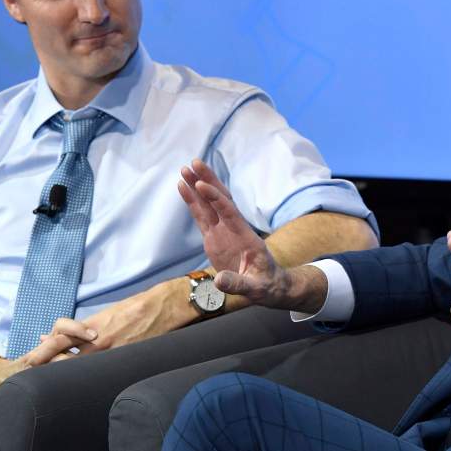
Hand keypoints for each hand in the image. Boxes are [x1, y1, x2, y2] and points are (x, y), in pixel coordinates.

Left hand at [20, 281, 191, 364]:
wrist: (161, 306)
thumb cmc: (134, 307)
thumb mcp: (106, 313)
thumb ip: (83, 326)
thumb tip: (54, 333)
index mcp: (91, 326)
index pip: (58, 338)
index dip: (43, 349)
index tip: (33, 355)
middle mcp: (97, 340)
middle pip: (63, 357)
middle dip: (47, 363)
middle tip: (34, 369)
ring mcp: (110, 352)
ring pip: (79, 367)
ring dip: (65, 370)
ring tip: (54, 376)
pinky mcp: (123, 359)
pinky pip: (99, 370)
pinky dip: (86, 373)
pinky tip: (80, 377)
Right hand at [178, 159, 324, 311]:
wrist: (268, 284)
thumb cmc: (265, 285)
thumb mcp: (255, 289)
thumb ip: (238, 284)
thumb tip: (219, 281)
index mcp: (245, 237)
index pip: (230, 213)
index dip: (216, 199)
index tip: (202, 184)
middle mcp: (233, 229)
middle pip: (221, 199)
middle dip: (208, 181)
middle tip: (194, 162)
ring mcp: (222, 232)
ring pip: (209, 204)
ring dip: (197, 186)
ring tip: (184, 169)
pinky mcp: (213, 238)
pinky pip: (201, 216)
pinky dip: (192, 202)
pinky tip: (182, 187)